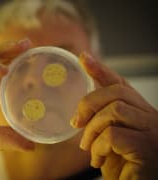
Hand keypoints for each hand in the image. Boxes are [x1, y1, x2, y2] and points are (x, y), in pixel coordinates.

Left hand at [70, 53, 157, 179]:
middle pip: (117, 92)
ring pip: (114, 110)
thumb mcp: (109, 139)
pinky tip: (97, 159)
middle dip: (89, 104)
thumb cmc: (122, 166)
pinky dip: (98, 147)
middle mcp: (151, 117)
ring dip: (92, 130)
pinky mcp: (148, 147)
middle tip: (76, 123)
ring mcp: (152, 131)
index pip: (121, 83)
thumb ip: (102, 121)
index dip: (101, 70)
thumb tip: (81, 110)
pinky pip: (113, 134)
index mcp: (140, 112)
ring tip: (88, 147)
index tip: (83, 58)